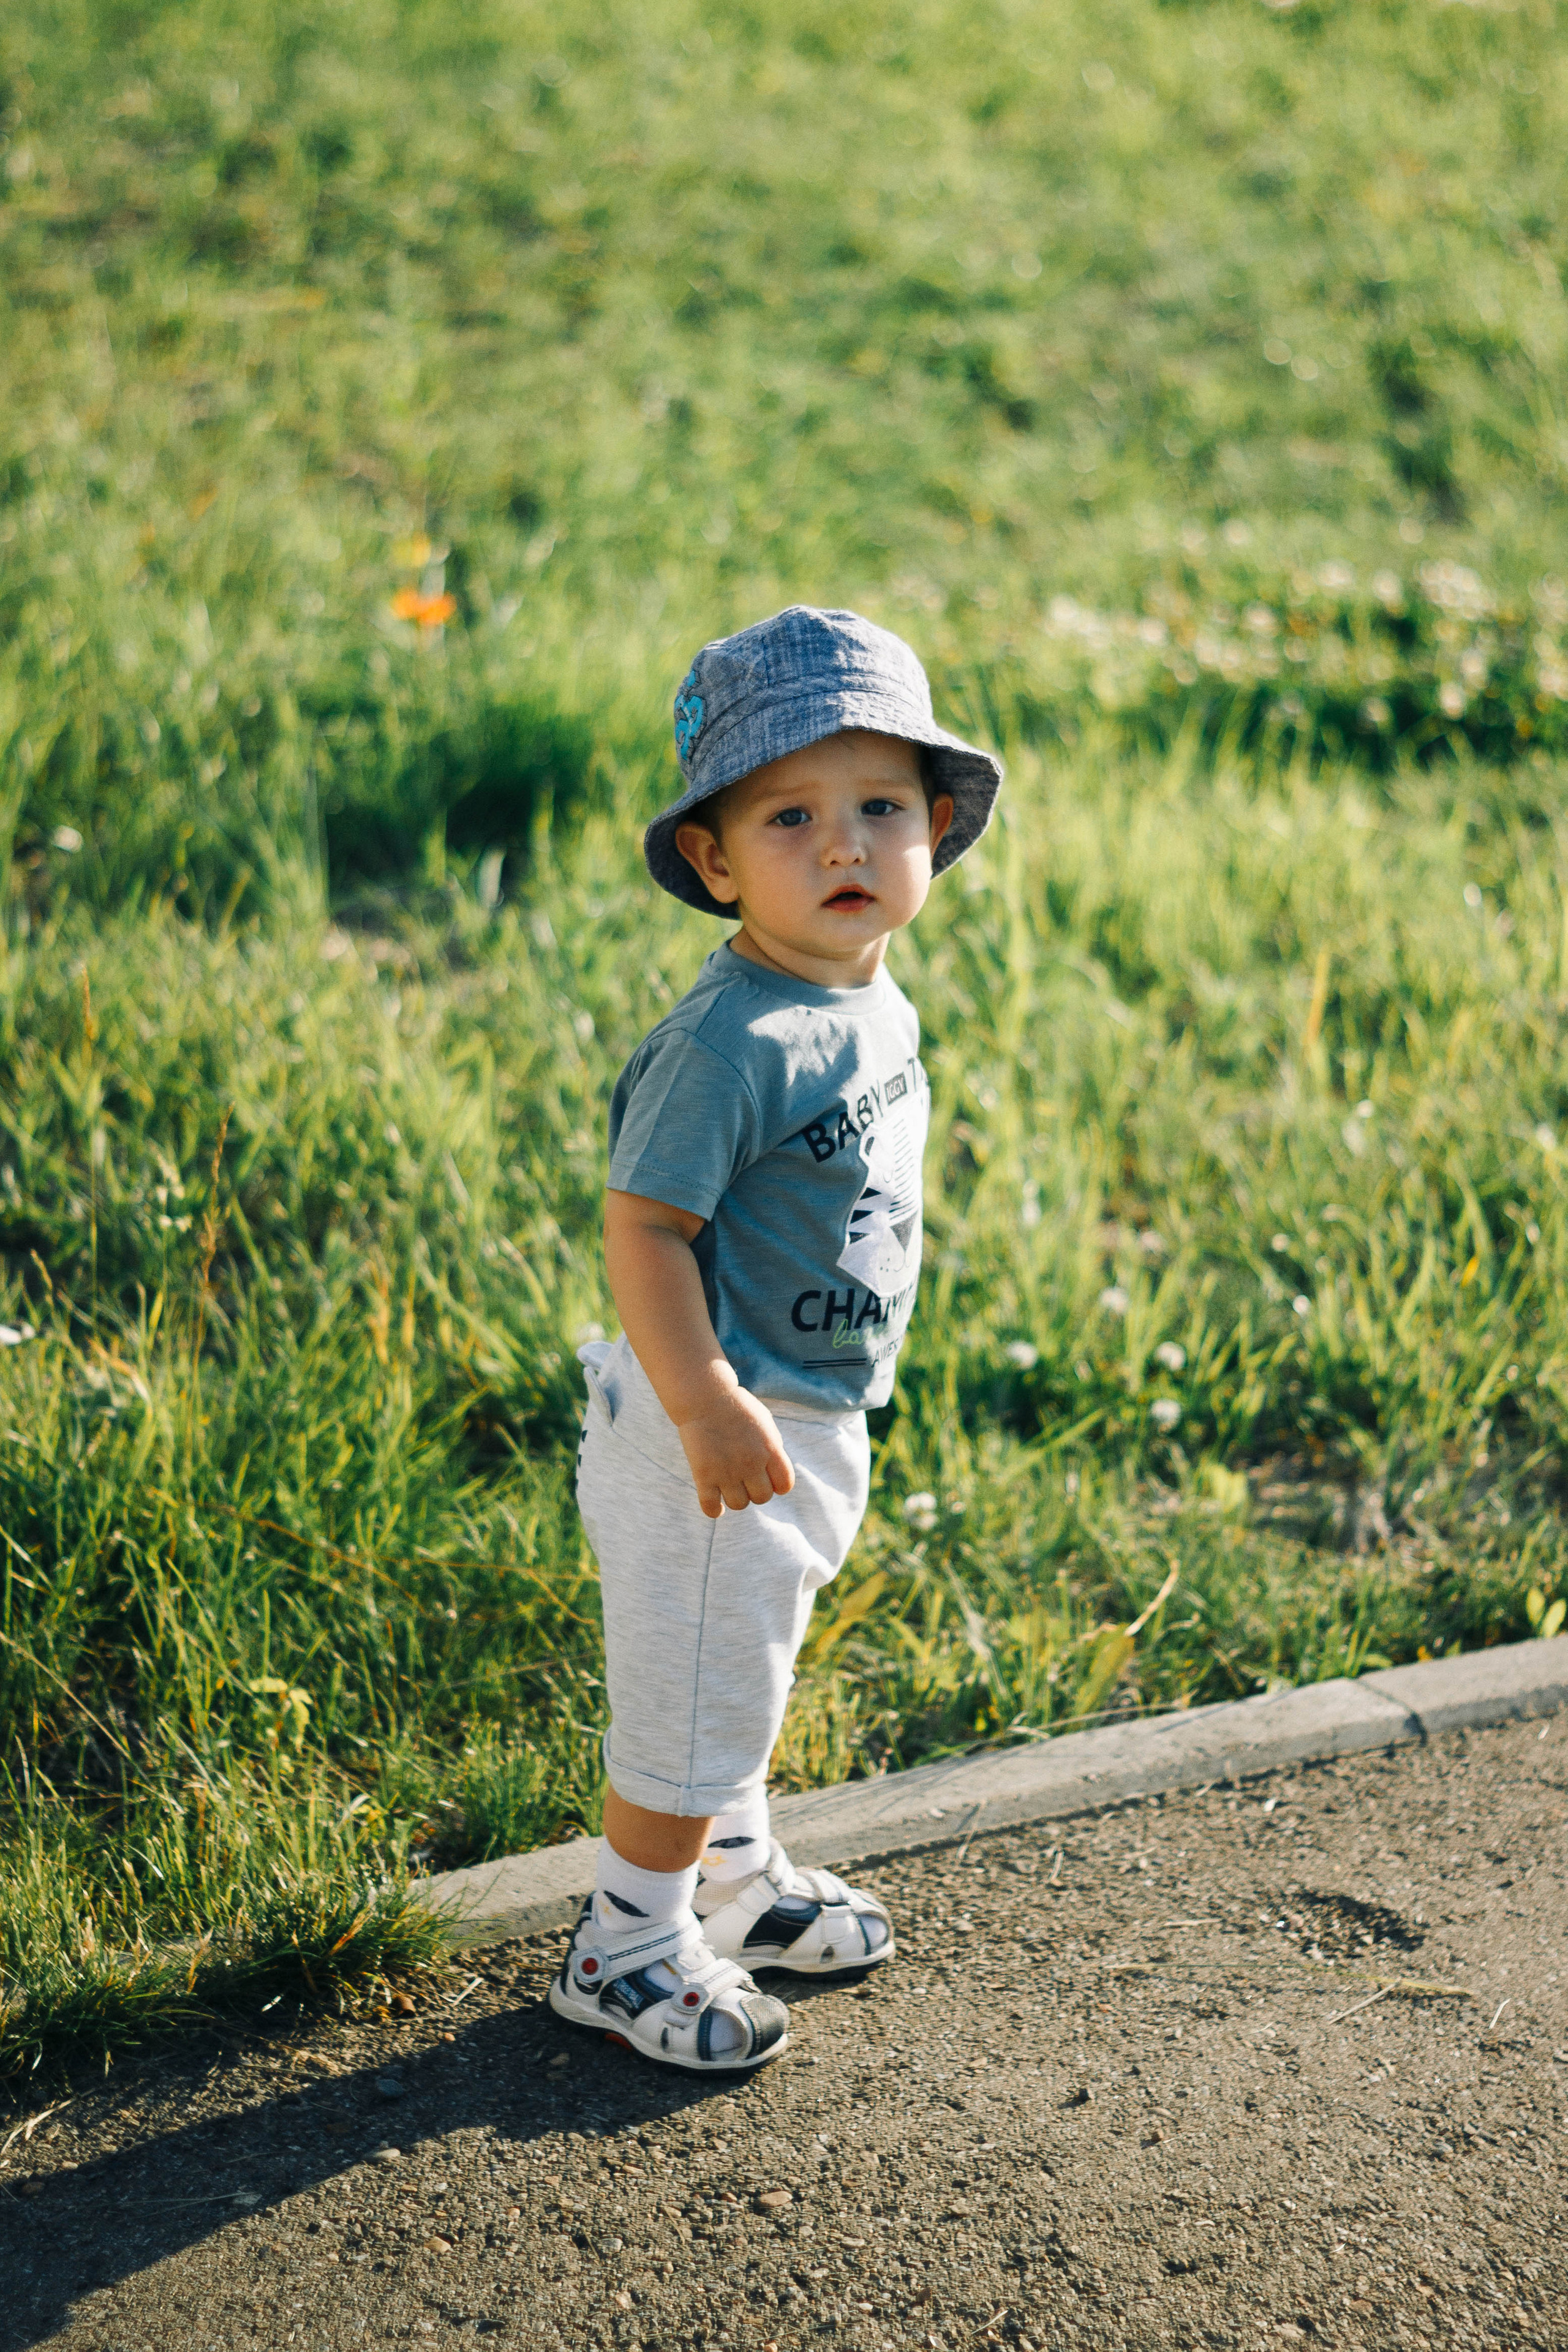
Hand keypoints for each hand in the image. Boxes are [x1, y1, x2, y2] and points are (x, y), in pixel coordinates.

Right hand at [676, 1387, 795, 1519]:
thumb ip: (773, 1447)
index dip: (778, 1485)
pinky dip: (714, 1511)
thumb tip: (774, 1471)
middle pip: (762, 1497)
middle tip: (745, 1480)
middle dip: (756, 1491)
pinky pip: (711, 1507)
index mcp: (770, 1449)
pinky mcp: (704, 1475)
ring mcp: (727, 1471)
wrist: (705, 1397)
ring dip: (736, 1498)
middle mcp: (751, 1463)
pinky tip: (716, 1507)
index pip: (785, 1485)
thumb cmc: (736, 1406)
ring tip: (730, 1487)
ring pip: (739, 1504)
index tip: (768, 1479)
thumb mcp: (764, 1422)